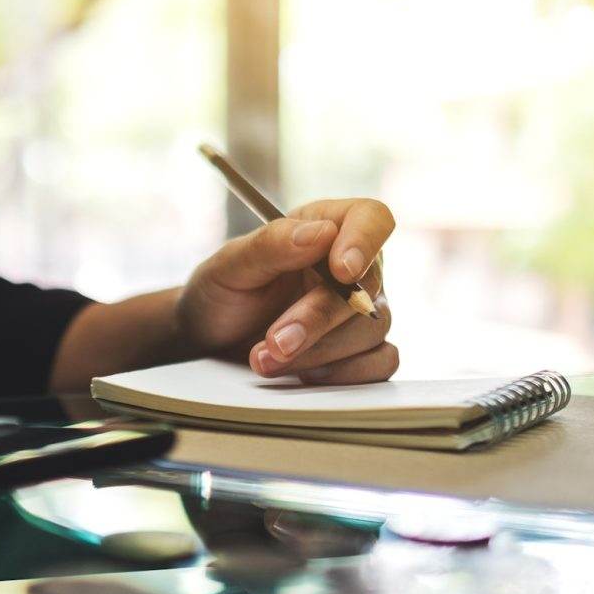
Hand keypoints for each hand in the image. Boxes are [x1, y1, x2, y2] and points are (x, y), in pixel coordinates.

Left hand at [176, 198, 396, 382]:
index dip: (364, 241)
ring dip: (317, 352)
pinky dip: (343, 374)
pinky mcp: (362, 351)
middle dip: (317, 319)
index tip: (341, 271)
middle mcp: (352, 269)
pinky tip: (302, 375)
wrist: (212, 339)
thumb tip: (322, 233)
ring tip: (265, 359)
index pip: (371, 219)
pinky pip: (381, 363)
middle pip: (368, 287)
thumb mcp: (230, 264)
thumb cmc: (222, 290)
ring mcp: (361, 312)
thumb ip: (272, 244)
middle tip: (275, 341)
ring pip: (371, 330)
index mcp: (326, 228)